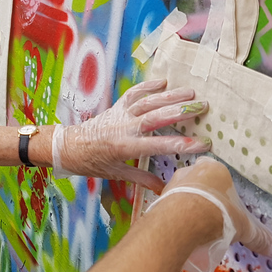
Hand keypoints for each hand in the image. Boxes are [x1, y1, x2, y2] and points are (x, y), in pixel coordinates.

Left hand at [52, 79, 211, 192]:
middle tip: (202, 107)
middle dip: (179, 111)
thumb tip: (165, 189)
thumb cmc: (92, 162)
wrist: (68, 147)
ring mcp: (119, 115)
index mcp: (125, 147)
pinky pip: (133, 94)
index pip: (158, 146)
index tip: (203, 144)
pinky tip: (163, 82)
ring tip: (190, 92)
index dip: (181, 144)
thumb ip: (142, 179)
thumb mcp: (117, 174)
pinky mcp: (116, 107)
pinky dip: (147, 86)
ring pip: (147, 102)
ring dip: (169, 96)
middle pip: (155, 117)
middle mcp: (123, 128)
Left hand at [152, 157, 271, 271]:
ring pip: (182, 193)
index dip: (222, 192)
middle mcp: (191, 170)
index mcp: (214, 169)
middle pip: (199, 184)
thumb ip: (261, 237)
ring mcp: (173, 182)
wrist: (185, 219)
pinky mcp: (159, 196)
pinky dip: (175, 215)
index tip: (224, 208)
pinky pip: (169, 205)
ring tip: (197, 227)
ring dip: (188, 207)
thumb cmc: (219, 214)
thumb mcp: (245, 227)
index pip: (218, 176)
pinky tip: (182, 229)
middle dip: (204, 200)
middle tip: (211, 219)